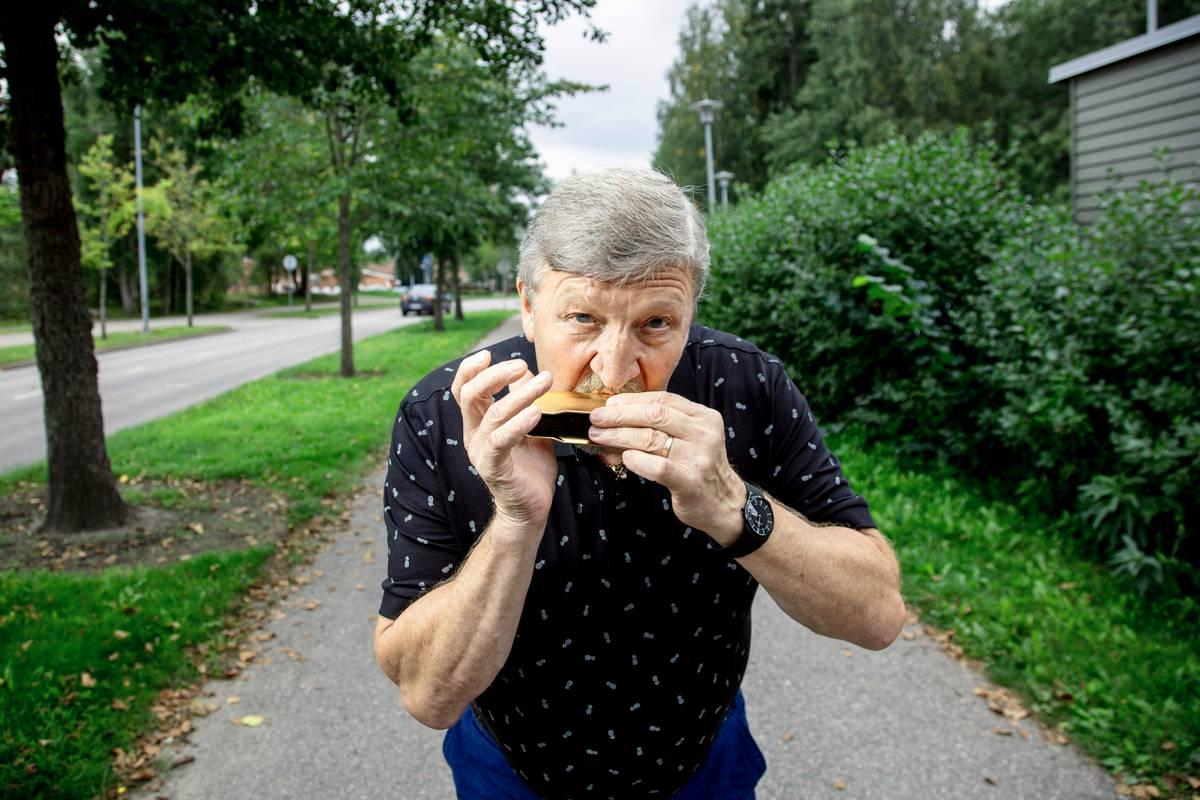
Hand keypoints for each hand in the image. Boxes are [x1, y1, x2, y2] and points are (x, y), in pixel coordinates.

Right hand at [451, 350, 556, 530]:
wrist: (531, 507)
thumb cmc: (529, 467)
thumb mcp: (529, 426)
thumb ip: (523, 401)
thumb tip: (527, 372)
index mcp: (477, 423)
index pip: (463, 389)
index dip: (470, 369)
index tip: (488, 354)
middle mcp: (473, 435)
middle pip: (470, 394)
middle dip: (495, 374)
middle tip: (522, 365)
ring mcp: (482, 452)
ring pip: (493, 413)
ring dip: (521, 394)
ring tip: (545, 382)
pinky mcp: (495, 467)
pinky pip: (502, 440)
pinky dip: (519, 423)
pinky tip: (536, 412)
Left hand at [587, 392, 744, 541]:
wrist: (722, 503)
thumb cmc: (697, 469)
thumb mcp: (689, 439)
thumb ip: (662, 426)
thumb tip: (616, 418)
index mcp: (703, 417)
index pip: (663, 399)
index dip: (633, 400)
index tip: (609, 404)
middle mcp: (704, 433)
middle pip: (655, 415)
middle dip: (620, 415)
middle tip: (596, 419)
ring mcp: (699, 457)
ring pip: (651, 438)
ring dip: (619, 436)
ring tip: (599, 437)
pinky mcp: (691, 481)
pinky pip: (658, 466)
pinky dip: (636, 460)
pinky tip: (623, 457)